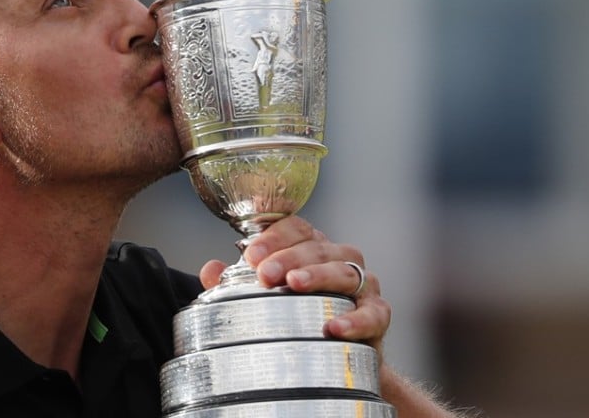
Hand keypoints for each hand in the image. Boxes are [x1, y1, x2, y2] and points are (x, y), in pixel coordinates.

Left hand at [199, 216, 390, 354]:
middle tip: (264, 274)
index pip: (296, 227)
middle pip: (318, 247)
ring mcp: (363, 284)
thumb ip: (236, 283)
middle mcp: (340, 258)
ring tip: (294, 285)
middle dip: (289, 257)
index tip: (251, 255)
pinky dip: (355, 319)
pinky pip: (373, 312)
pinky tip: (333, 327)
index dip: (274, 237)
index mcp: (312, 248)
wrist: (341, 361)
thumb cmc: (300, 318)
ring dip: (318, 276)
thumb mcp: (265, 299)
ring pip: (345, 271)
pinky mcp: (378, 314)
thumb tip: (209, 269)